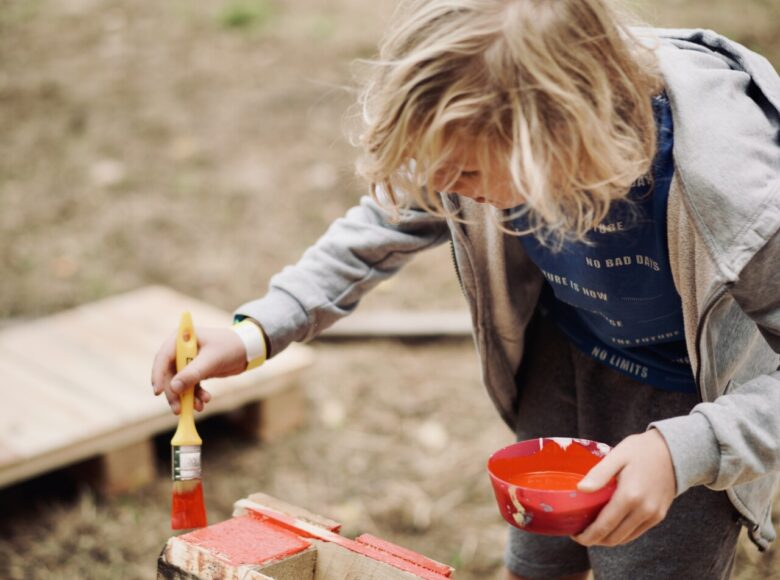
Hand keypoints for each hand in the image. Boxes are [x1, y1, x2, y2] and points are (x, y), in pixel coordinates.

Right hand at [151, 326, 247, 414]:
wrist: (248, 349)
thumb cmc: (231, 347)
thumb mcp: (212, 360)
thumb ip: (193, 373)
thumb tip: (173, 388)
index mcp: (181, 338)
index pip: (163, 358)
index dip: (158, 375)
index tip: (158, 392)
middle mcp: (181, 349)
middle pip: (168, 374)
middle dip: (174, 392)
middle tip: (178, 409)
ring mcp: (188, 361)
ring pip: (178, 383)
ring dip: (185, 397)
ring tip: (197, 406)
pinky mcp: (195, 370)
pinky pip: (189, 386)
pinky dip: (195, 395)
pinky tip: (204, 401)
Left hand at [572, 429, 675, 546]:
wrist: (675, 451)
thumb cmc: (642, 450)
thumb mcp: (618, 455)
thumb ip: (599, 474)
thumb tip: (580, 489)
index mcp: (630, 495)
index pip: (604, 525)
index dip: (587, 535)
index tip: (574, 536)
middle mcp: (643, 510)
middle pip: (614, 537)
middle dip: (594, 540)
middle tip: (579, 533)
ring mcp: (653, 515)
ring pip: (625, 538)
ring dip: (607, 539)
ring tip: (591, 531)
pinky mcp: (659, 516)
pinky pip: (636, 532)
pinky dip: (621, 534)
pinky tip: (610, 527)